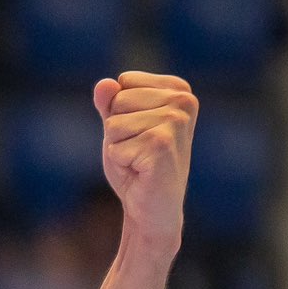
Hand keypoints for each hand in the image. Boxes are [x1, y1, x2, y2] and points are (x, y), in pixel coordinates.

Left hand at [95, 71, 195, 251]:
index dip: (119, 112)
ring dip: (118, 148)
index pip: (123, 82)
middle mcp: (183, 101)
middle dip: (117, 131)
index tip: (139, 132)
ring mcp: (175, 122)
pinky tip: (140, 171)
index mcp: (178, 90)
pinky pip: (114, 147)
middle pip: (117, 101)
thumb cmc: (137, 164)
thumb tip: (104, 84)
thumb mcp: (120, 127)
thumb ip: (110, 103)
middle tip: (138, 150)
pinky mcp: (161, 144)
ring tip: (139, 160)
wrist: (152, 206)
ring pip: (113, 124)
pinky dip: (120, 162)